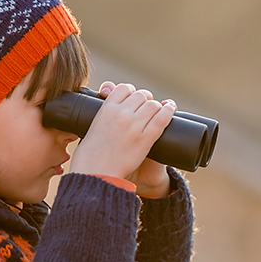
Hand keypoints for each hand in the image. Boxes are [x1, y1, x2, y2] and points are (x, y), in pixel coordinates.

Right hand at [69, 81, 174, 197]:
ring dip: (156, 107)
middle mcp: (121, 113)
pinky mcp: (145, 138)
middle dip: (145, 100)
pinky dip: (168, 111)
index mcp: (106, 109)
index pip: (123, 88)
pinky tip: (170, 108)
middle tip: (145, 108)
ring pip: (152, 105)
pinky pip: (161, 118)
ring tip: (156, 112)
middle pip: (140, 95)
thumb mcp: (90, 129)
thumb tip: (106, 104)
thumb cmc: (90, 155)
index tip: (132, 98)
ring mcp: (134, 125)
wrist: (95, 172)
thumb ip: (101, 119)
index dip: (130, 92)